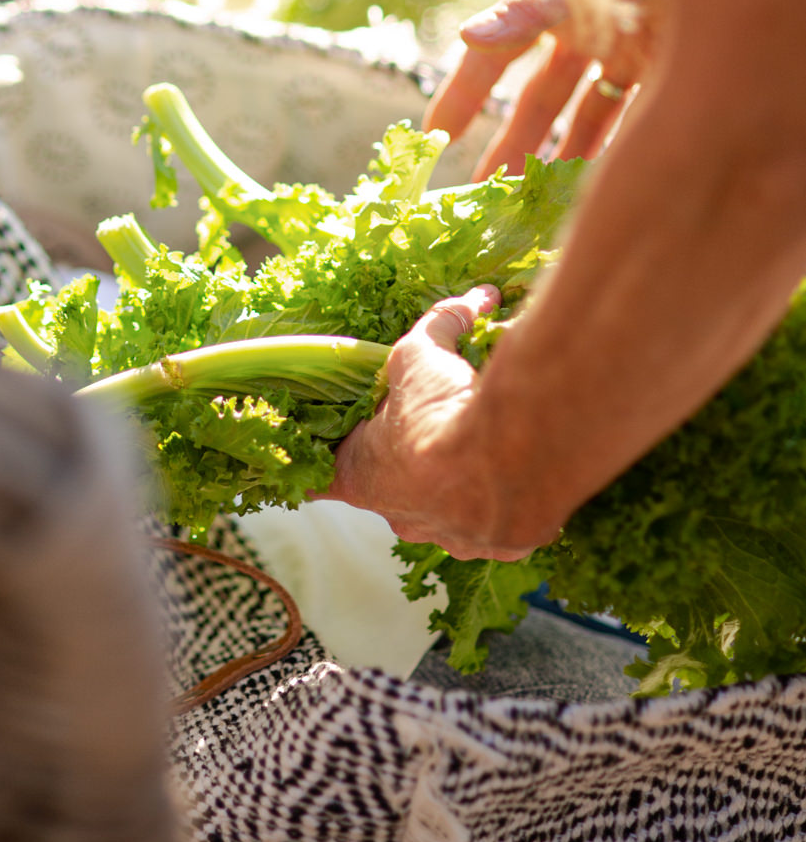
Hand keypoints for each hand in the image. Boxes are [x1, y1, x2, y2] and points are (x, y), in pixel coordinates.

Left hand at [323, 286, 557, 559]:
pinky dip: (506, 497)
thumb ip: (440, 326)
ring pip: (450, 510)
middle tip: (432, 427)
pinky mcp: (502, 544)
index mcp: (361, 478)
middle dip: (410, 461)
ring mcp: (453, 537)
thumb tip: (477, 297)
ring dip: (461, 481)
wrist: (510, 455)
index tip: (330, 449)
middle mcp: (402, 518)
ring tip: (484, 443)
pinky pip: (498, 522)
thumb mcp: (424, 353)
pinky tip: (518, 467)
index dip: (326, 462)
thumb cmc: (440, 409)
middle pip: (394, 492)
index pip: (321, 479)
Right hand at [425, 0, 666, 178]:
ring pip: (582, 121)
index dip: (463, 96)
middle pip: (539, 103)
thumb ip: (527, 9)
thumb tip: (467, 35)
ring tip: (535, 209)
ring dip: (558, 162)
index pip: (496, 59)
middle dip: (512, 147)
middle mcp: (586, 35)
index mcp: (554, 6)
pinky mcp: (665, 73)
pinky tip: (593, 193)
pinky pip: (631, 125)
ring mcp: (625, 56)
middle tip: (484, 195)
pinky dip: (610, 157)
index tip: (433, 137)